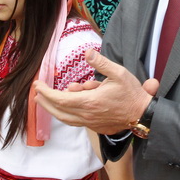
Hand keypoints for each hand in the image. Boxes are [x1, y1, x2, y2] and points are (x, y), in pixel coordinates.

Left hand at [33, 49, 151, 134]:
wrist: (143, 114)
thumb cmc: (132, 93)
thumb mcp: (119, 73)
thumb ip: (101, 62)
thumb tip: (87, 53)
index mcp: (90, 102)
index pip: (60, 99)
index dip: (46, 93)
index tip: (38, 85)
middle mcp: (87, 115)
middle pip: (58, 111)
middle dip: (45, 102)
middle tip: (36, 94)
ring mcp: (91, 122)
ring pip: (66, 119)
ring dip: (53, 110)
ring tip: (45, 101)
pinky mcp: (95, 126)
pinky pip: (76, 121)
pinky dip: (66, 114)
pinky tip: (66, 106)